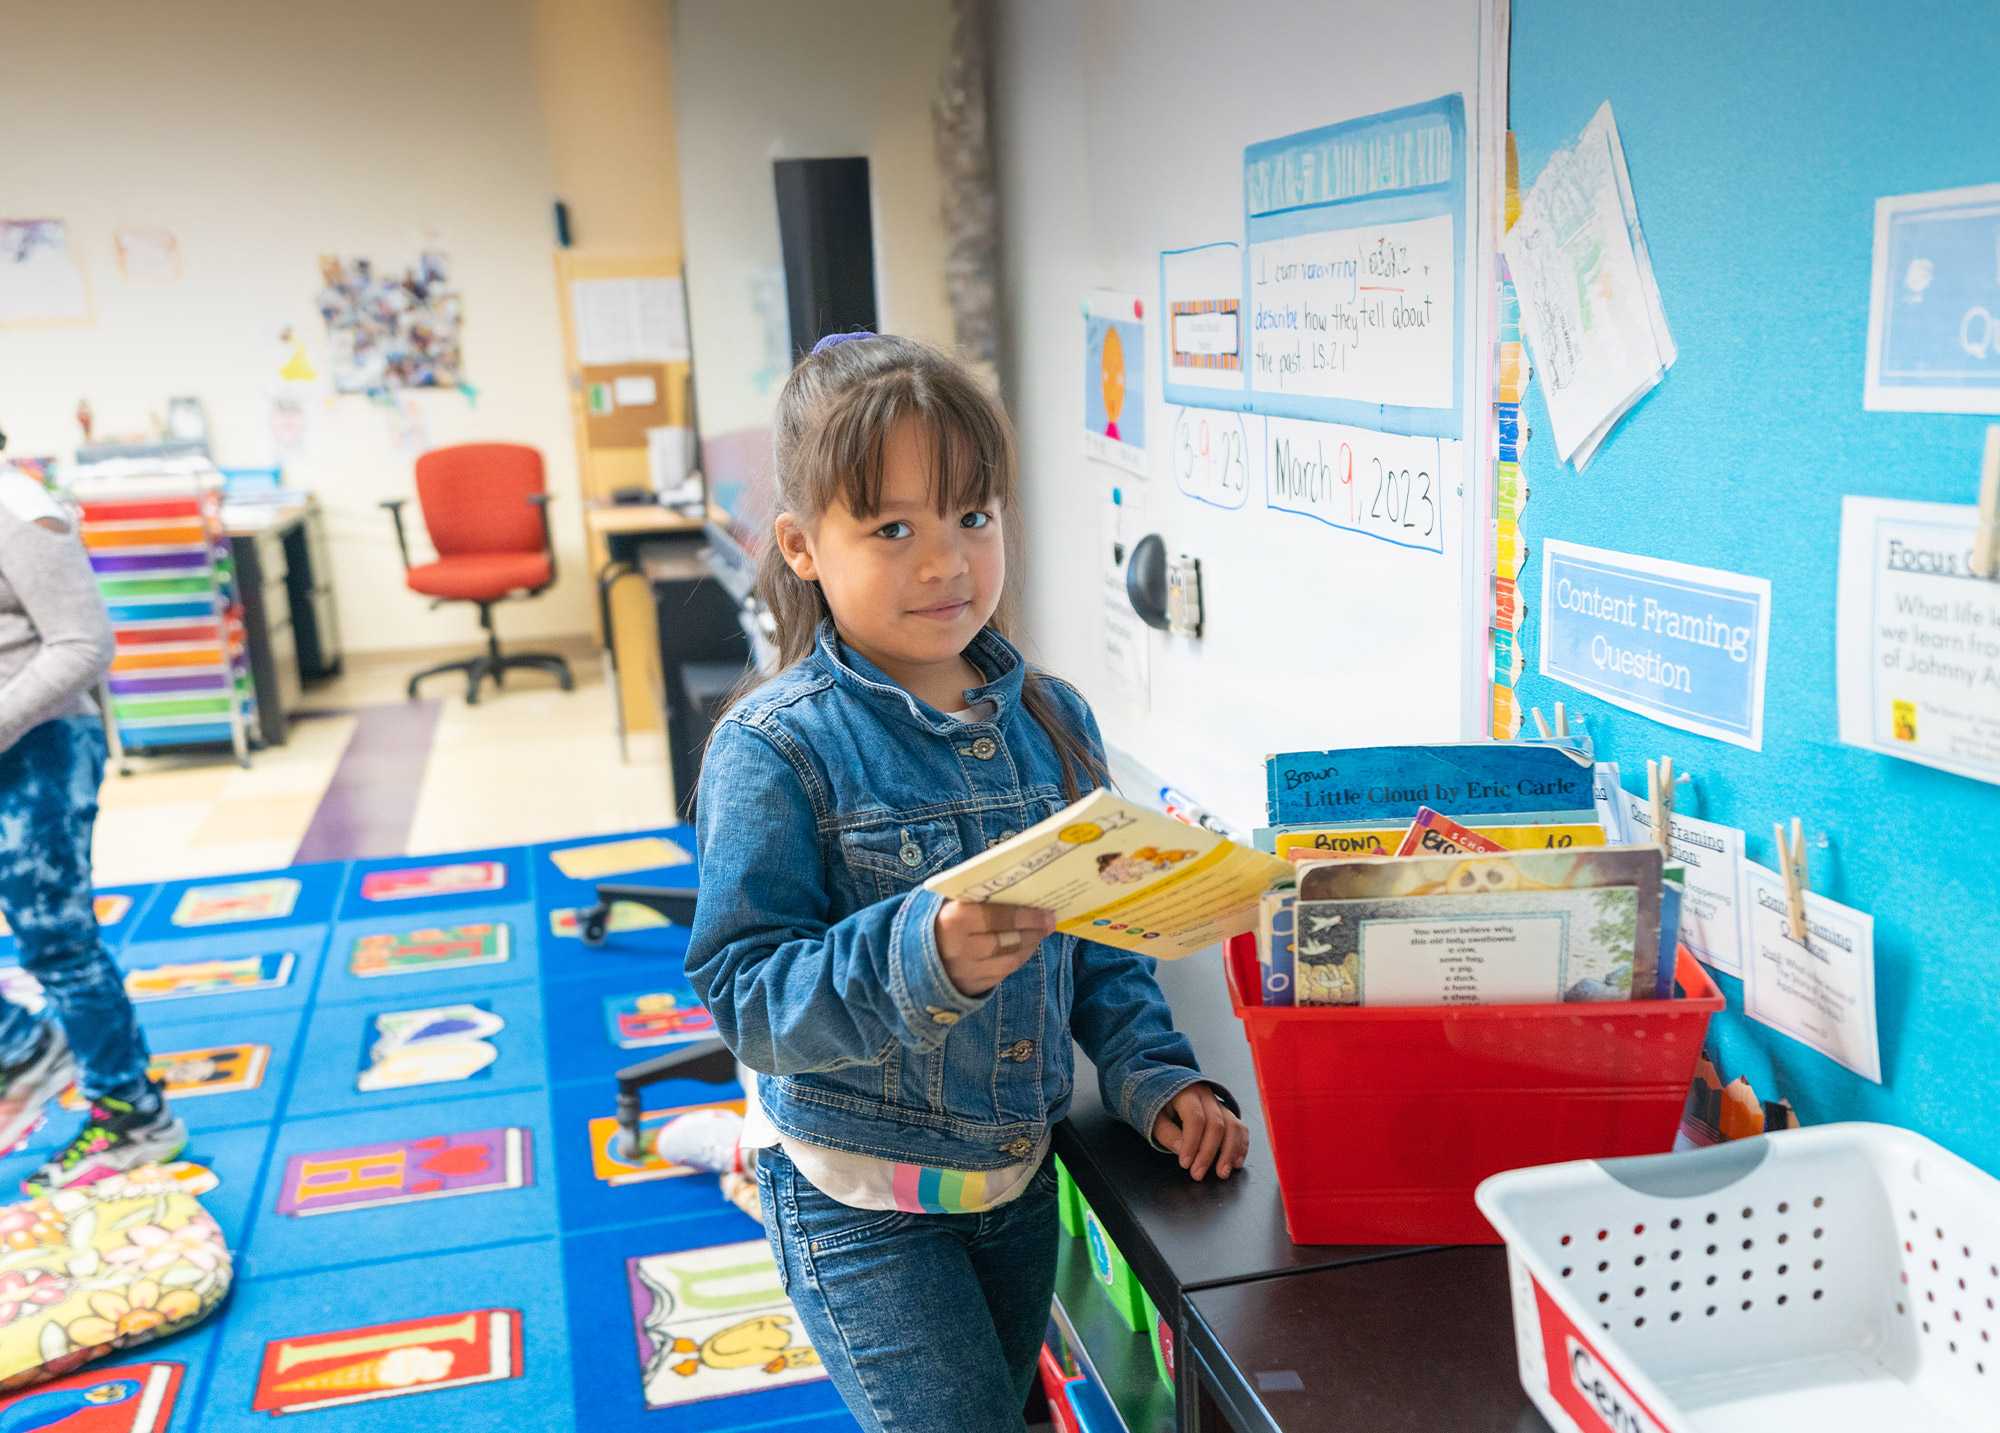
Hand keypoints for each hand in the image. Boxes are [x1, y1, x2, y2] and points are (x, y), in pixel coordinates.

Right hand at [935, 901, 1057, 996]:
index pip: (996, 917)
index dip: (1024, 915)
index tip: (1046, 911)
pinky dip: (1017, 960)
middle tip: (1050, 921)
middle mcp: (961, 949)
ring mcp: (966, 972)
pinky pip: (1002, 974)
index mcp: (953, 922)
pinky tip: (1025, 948)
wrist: (907, 959)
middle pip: (1007, 941)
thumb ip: (973, 899)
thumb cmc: (933, 923)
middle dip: (1033, 931)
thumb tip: (1014, 890)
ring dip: (1029, 946)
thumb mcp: (944, 904)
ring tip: (1041, 933)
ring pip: (1008, 961)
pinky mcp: (970, 987)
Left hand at [1153, 1084, 1248, 1180]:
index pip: (1195, 1118)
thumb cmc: (1162, 1107)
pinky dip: (1241, 1147)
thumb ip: (1167, 1133)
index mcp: (1187, 1093)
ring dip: (1230, 1152)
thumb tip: (1181, 1149)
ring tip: (1222, 1172)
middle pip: (1216, 1124)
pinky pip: (1241, 1129)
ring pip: (1233, 1126)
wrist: (1171, 1091)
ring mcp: (1220, 1105)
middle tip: (1198, 1174)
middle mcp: (1207, 1096)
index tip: (1185, 1164)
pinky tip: (1236, 1163)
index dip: (1192, 1143)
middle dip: (1208, 1153)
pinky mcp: (1228, 1114)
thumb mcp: (1155, 1117)